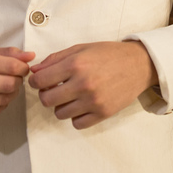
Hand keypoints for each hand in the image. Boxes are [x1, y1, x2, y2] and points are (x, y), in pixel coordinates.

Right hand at [0, 47, 34, 118]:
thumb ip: (6, 53)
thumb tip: (31, 56)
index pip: (11, 67)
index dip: (23, 69)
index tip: (22, 68)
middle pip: (9, 85)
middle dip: (18, 82)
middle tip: (15, 78)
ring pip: (4, 99)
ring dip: (12, 94)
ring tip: (6, 87)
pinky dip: (2, 104)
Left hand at [28, 41, 158, 129]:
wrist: (138, 65)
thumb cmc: (108, 54)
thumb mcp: (80, 49)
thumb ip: (55, 59)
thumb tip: (34, 71)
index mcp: (75, 65)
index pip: (40, 81)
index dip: (35, 81)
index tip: (39, 81)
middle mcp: (83, 84)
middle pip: (47, 100)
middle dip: (46, 94)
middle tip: (53, 89)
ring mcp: (93, 101)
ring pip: (60, 114)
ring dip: (61, 106)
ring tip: (70, 96)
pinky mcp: (103, 113)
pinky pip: (77, 124)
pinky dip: (75, 116)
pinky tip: (81, 105)